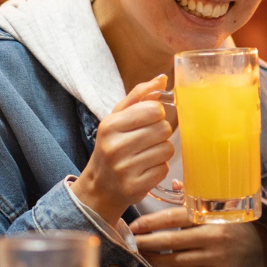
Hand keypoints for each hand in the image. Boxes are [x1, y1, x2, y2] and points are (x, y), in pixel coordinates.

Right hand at [71, 77, 174, 226]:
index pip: (154, 110)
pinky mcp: (135, 187)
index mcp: (111, 125)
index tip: (148, 121)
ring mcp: (124, 169)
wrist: (100, 187)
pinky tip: (145, 169)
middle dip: (160, 133)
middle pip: (163, 129)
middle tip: (147, 140)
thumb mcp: (117, 118)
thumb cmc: (112, 146)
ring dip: (161, 151)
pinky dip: (159, 168)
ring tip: (146, 155)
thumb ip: (139, 96)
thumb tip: (162, 79)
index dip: (157, 114)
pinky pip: (164, 169)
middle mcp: (115, 147)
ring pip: (167, 149)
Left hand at [130, 207, 266, 266]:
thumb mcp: (217, 205)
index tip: (135, 226)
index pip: (176, 218)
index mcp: (211, 216)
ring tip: (141, 256)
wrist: (256, 248)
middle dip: (148, 243)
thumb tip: (173, 184)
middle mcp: (214, 237)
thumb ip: (193, 197)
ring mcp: (216, 258)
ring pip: (178, 261)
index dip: (152, 222)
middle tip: (132, 243)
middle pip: (173, 241)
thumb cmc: (229, 223)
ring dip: (155, 260)